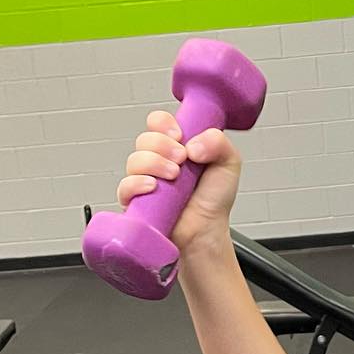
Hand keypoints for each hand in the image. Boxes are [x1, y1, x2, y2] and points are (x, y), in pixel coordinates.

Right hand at [116, 110, 240, 256]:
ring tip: (174, 177)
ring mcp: (144, 180)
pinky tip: (153, 186)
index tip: (180, 136)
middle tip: (182, 161)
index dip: (164, 124)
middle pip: (144, 139)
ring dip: (154, 163)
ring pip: (134, 160)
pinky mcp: (135, 202)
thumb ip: (218, 142)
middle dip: (163, 145)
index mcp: (175, 146)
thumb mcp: (228, 163)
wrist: (207, 231)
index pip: (157, 122)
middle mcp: (157, 160)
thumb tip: (191, 145)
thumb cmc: (214, 200)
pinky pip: (124, 186)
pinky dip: (136, 183)